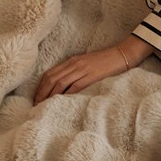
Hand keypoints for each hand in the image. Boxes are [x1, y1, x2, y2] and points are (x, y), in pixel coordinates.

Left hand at [33, 37, 153, 103]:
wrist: (123, 54)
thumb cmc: (106, 61)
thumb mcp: (87, 63)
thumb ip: (76, 71)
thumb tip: (66, 86)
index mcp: (72, 61)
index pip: (50, 74)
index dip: (41, 86)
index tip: (37, 98)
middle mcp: (74, 64)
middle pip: (52, 79)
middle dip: (42, 92)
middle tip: (36, 105)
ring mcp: (83, 69)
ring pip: (60, 83)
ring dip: (50, 95)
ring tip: (45, 106)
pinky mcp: (92, 75)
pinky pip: (75, 86)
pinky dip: (66, 95)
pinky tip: (61, 103)